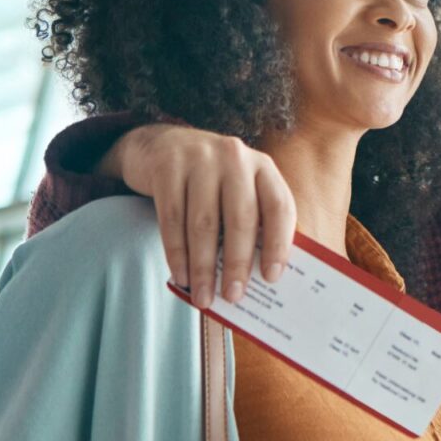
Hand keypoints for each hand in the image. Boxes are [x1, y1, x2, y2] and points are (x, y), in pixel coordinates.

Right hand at [107, 123, 295, 304]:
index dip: (278, 244)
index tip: (272, 278)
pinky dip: (176, 252)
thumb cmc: (210, 182)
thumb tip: (260, 280)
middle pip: (240, 219)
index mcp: (262, 167)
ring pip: (204, 223)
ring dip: (203, 266)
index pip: (279, 207)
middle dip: (236, 264)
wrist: (161, 145)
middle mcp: (235, 157)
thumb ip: (253, 222)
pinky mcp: (167, 166)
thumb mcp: (238, 189)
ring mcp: (199, 158)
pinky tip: (181, 275)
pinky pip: (172, 218)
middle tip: (233, 296)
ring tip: (203, 296)